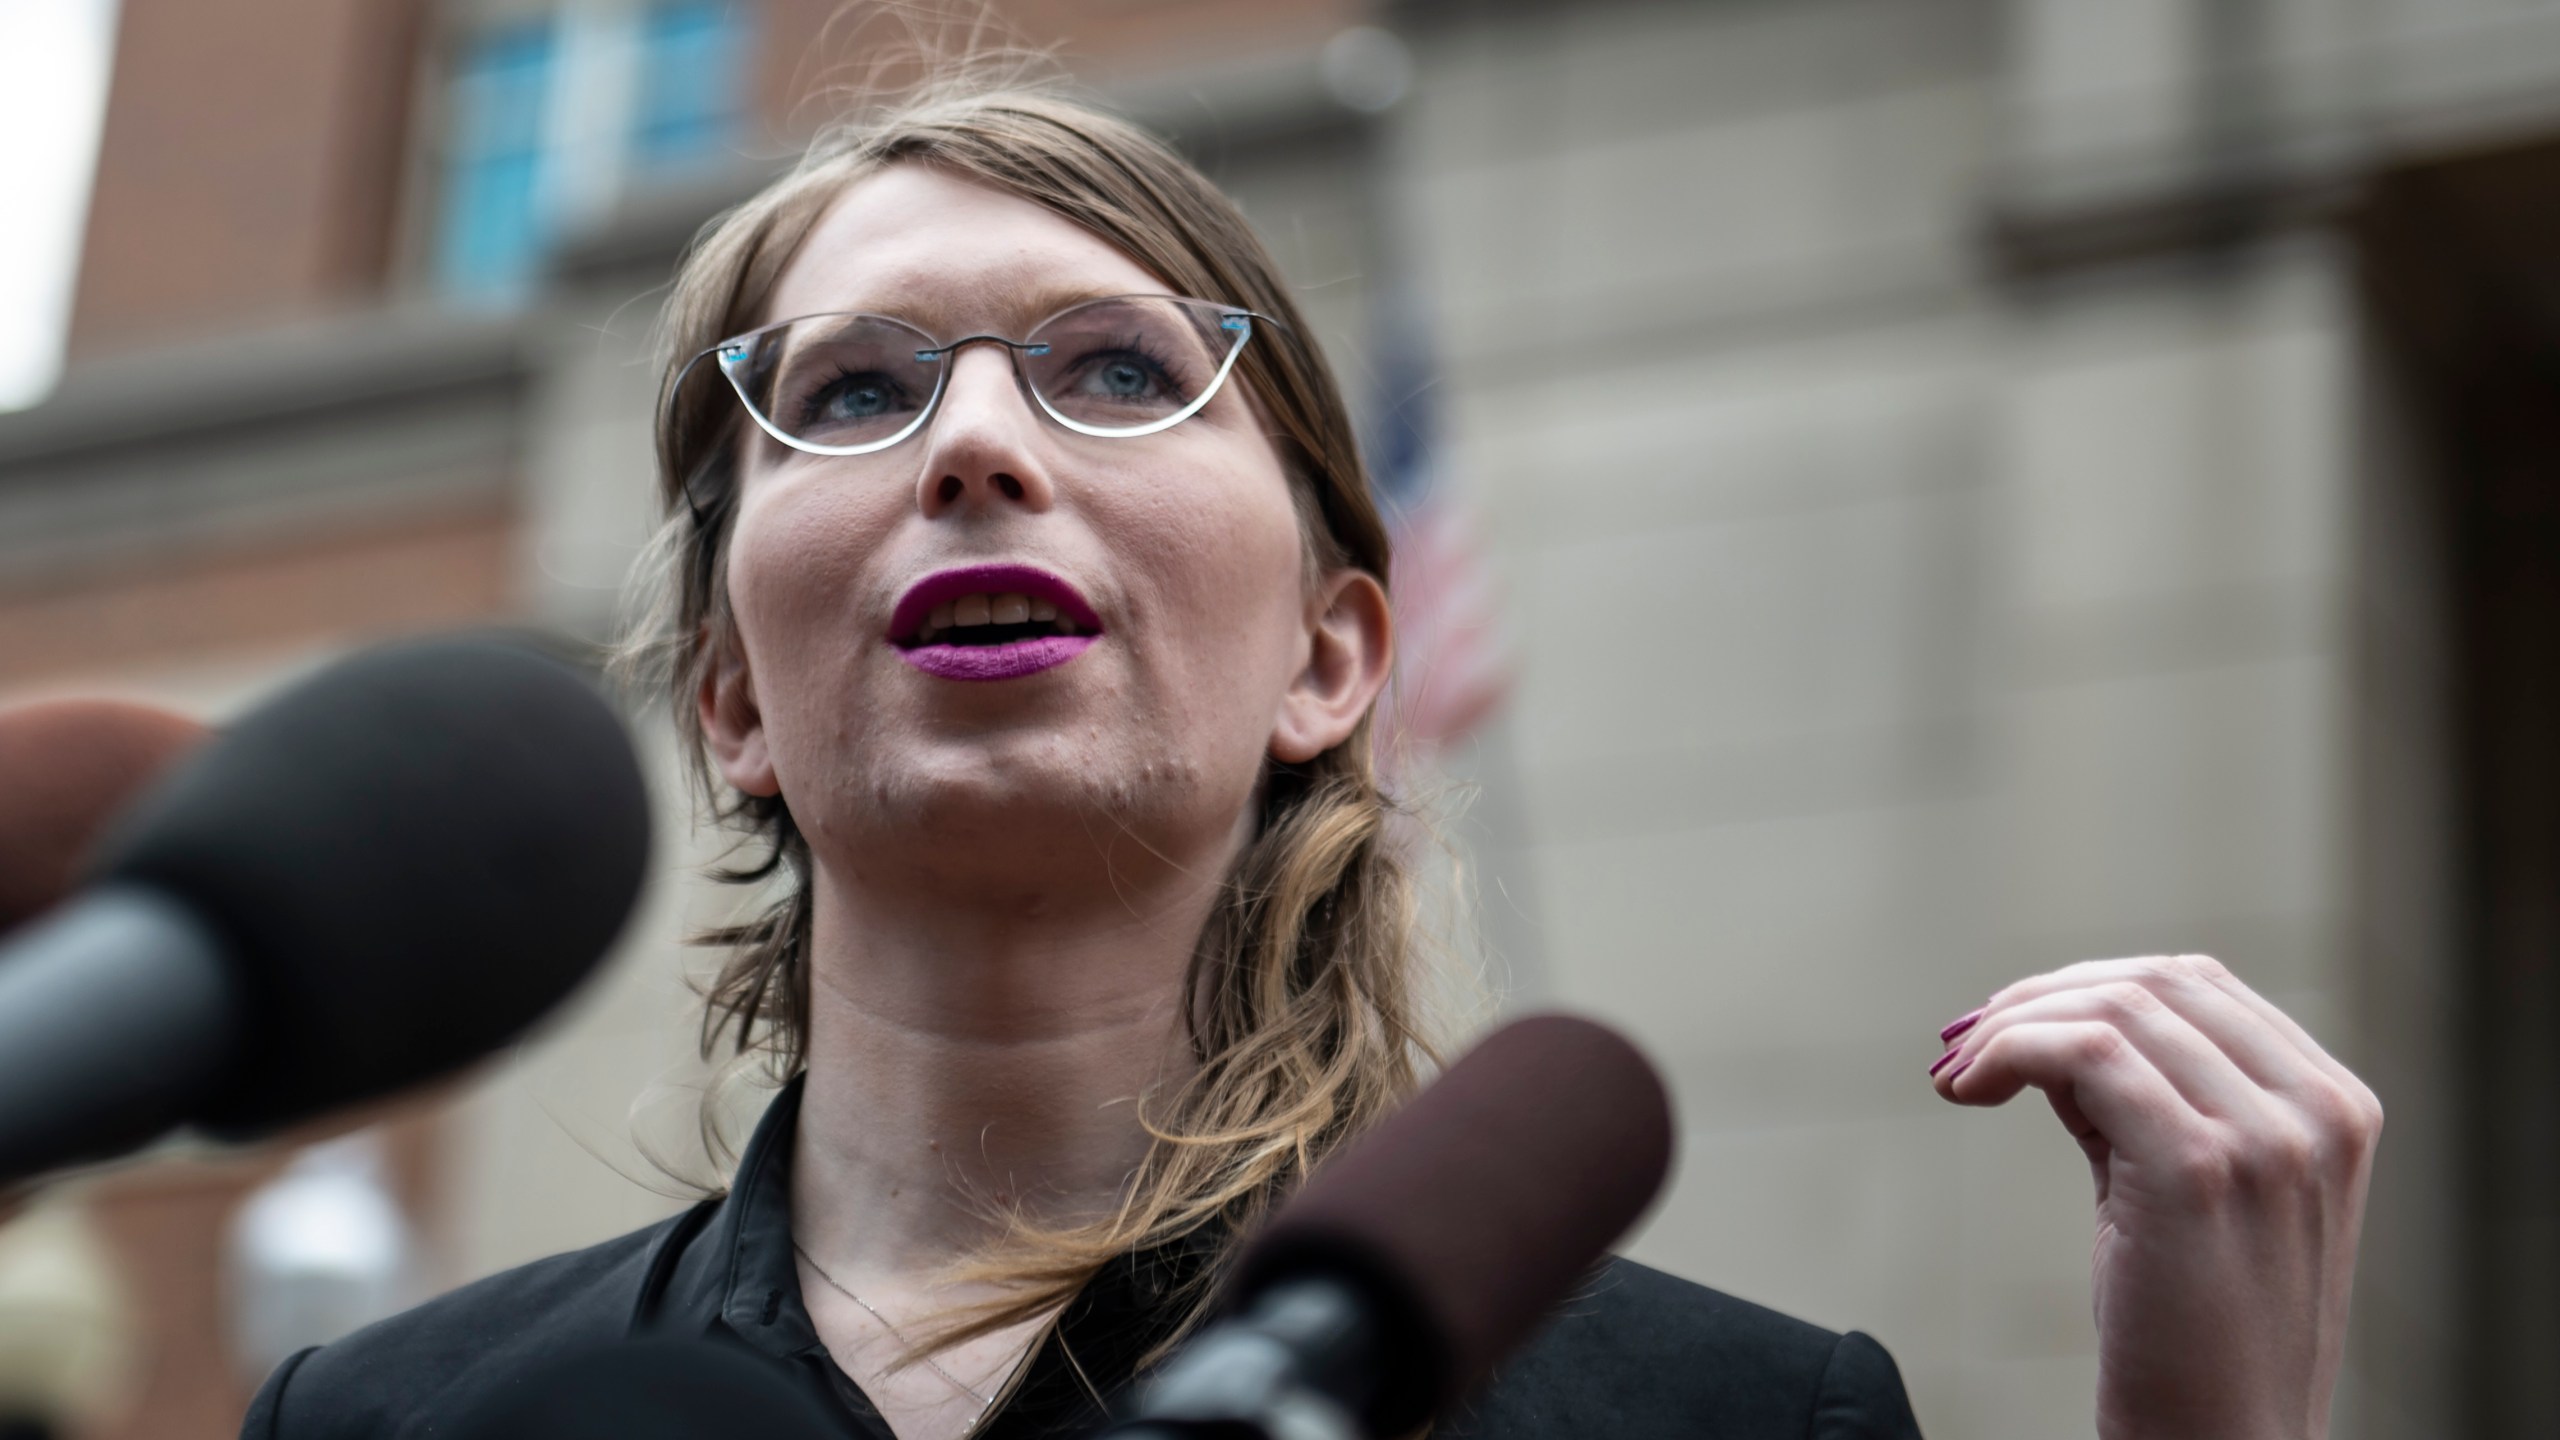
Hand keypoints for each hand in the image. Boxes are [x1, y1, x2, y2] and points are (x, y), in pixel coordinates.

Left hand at [1929, 955, 2380, 1439]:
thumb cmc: (2194, 1334)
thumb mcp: (2189, 1190)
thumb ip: (2141, 1101)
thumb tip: (2047, 1029)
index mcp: (2334, 1106)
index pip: (2196, 985)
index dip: (2085, 986)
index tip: (2005, 1025)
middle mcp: (2318, 1111)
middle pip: (2152, 983)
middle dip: (2039, 999)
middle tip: (1962, 1044)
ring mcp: (2269, 1138)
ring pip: (2113, 1008)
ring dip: (2011, 1024)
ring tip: (1957, 1072)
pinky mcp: (2201, 1168)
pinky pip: (2087, 1052)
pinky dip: (2010, 1049)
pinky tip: (1966, 1089)